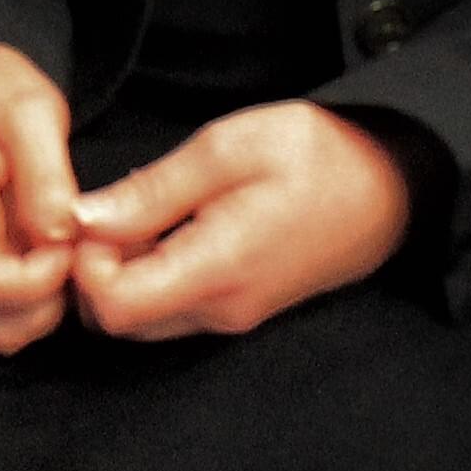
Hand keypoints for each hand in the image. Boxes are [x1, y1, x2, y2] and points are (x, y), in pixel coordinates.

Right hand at [0, 43, 80, 355]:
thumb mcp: (28, 109)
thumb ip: (45, 175)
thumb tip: (61, 238)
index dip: (33, 282)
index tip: (67, 244)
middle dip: (47, 304)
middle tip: (78, 251)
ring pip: (3, 325)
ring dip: (48, 304)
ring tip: (74, 249)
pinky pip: (10, 306)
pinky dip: (45, 295)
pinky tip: (66, 250)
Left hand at [66, 101, 409, 341]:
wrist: (390, 187)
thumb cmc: (313, 156)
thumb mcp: (227, 149)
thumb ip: (152, 192)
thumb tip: (81, 220)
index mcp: (217, 269)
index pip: (113, 308)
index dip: (82, 265)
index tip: (85, 215)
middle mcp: (220, 309)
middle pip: (118, 321)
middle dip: (90, 272)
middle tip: (98, 210)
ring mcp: (231, 315)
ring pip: (142, 318)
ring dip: (116, 275)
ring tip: (126, 212)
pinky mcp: (238, 307)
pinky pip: (171, 308)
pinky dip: (144, 276)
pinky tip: (153, 226)